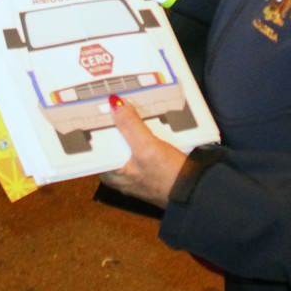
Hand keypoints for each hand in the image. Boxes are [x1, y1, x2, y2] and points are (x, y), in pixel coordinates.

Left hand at [98, 95, 187, 209]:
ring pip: (127, 141)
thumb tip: (114, 104)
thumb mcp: (147, 148)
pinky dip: (142, 131)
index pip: (95, 146)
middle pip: (112, 141)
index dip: (94, 127)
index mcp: (111, 174)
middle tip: (113, 99)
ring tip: (128, 104)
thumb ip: (130, 126)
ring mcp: (136, 169)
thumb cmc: (168, 178)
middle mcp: (120, 173)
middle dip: (114, 122)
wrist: (195, 191)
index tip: (96, 107)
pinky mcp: (150, 165)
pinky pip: (141, 144)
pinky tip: (146, 119)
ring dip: (129, 125)